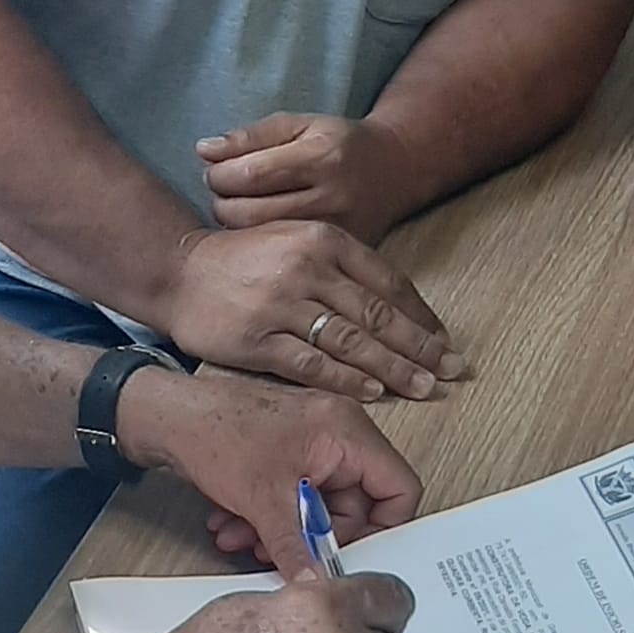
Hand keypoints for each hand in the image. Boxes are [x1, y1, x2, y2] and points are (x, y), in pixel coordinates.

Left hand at [117, 365, 422, 576]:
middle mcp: (336, 433)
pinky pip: (294, 497)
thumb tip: (321, 584)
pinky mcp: (284, 455)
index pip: (399, 487)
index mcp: (347, 432)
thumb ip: (300, 549)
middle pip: (355, 504)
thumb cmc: (215, 432)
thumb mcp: (265, 502)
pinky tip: (234, 527)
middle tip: (287, 555)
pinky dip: (268, 518)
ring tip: (245, 540)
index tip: (352, 556)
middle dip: (315, 536)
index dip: (383, 529)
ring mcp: (310, 443)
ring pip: (317, 506)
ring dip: (284, 532)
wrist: (165, 416)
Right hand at [163, 219, 464, 402]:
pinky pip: (313, 364)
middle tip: (454, 370)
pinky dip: (347, 380)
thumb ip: (340, 267)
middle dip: (421, 347)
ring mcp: (282, 304)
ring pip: (352, 342)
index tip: (445, 340)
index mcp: (323, 240)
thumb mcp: (295, 242)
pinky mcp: (259, 339)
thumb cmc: (244, 260)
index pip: (387, 282)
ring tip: (425, 387)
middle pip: (377, 314)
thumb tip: (394, 306)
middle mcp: (307, 268)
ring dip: (394, 368)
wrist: (180, 272)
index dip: (422, 316)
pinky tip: (374, 393)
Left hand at [197, 112, 414, 243]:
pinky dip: (261, 245)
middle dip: (222, 201)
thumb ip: (250, 136)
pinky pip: (283, 258)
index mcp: (320, 157)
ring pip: (259, 240)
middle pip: (248, 213)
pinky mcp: (338, 256)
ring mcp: (336, 232)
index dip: (219, 175)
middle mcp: (331, 197)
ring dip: (237, 225)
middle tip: (225, 193)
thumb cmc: (339, 144)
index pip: (248, 174)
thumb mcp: (299, 125)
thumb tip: (203, 150)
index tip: (217, 172)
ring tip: (243, 208)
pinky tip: (263, 230)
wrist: (396, 171)